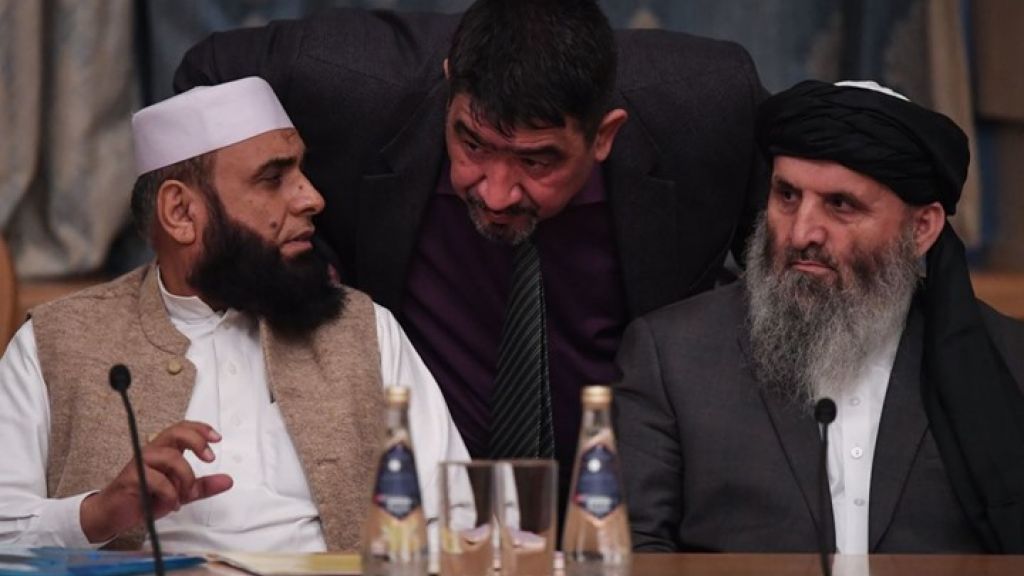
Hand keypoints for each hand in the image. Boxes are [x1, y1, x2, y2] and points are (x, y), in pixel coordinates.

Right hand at [79, 421, 232, 542]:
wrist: (113, 515)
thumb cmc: (145, 498)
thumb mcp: (180, 493)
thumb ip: (202, 486)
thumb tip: (228, 480)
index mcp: (165, 450)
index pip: (182, 429)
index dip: (200, 429)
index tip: (217, 438)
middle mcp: (153, 451)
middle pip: (176, 432)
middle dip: (197, 441)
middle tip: (210, 458)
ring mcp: (141, 463)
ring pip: (171, 457)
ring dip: (185, 477)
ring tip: (185, 495)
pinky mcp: (132, 477)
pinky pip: (158, 480)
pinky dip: (170, 494)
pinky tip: (171, 504)